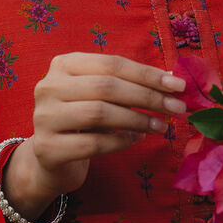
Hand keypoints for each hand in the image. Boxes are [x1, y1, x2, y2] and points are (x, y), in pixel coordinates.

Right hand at [3, 53, 186, 218]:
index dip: (147, 74)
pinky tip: (136, 140)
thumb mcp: (100, 96)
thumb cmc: (83, 121)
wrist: (50, 159)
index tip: (178, 85)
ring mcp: (44, 117)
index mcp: (63, 64)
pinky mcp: (47, 148)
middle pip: (107, 87)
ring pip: (100, 113)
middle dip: (148, 97)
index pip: (111, 63)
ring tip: (160, 126)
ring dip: (137, 120)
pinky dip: (120, 141)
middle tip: (177, 108)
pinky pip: (93, 143)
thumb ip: (128, 86)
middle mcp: (48, 86)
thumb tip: (172, 83)